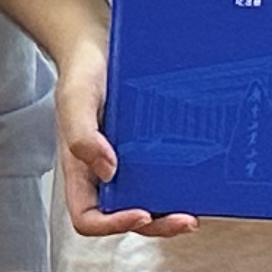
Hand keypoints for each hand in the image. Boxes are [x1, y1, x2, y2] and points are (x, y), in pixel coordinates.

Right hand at [55, 39, 193, 238]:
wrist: (98, 47)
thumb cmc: (81, 73)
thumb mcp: (75, 99)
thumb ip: (82, 135)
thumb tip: (108, 170)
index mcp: (80, 171)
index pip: (88, 217)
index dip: (113, 225)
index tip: (141, 212)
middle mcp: (103, 174)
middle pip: (125, 217)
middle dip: (156, 225)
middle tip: (185, 220)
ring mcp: (126, 163)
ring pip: (146, 202)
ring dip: (169, 212)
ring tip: (195, 211)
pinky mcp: (145, 150)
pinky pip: (160, 175)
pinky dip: (176, 184)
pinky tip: (197, 179)